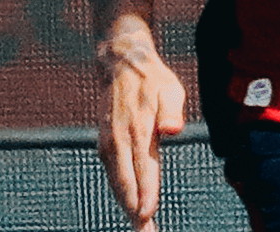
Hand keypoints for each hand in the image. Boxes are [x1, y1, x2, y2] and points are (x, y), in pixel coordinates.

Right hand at [97, 18, 185, 231]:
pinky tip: (129, 206)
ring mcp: (109, 142)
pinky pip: (112, 174)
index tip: (147, 215)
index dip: (145, 194)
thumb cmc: (152, 79)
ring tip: (140, 228)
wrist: (122, 64)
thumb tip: (174, 128)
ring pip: (116, 181)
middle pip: (126, 182)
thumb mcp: (171, 87)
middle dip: (135, 211)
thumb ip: (172, 110)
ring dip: (126, 206)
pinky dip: (120, 192)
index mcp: (138, 127)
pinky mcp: (105, 143)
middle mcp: (119, 138)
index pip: (144, 167)